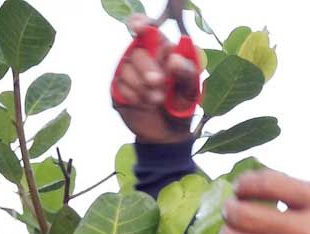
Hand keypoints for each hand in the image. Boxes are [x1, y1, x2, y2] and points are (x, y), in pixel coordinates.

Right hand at [112, 15, 201, 143]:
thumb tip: (174, 59)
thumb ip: (186, 72)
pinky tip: (143, 104)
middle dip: (147, 67)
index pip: (147, 28)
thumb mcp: (191, 89)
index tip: (141, 29)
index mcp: (161, 50)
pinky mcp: (118, 89)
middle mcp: (143, 57)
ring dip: (142, 86)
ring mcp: (128, 73)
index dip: (141, 24)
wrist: (169, 134)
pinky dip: (133, 96)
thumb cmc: (182, 104)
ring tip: (156, 100)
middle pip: (136, 51)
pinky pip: (119, 86)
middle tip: (159, 83)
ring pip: (126, 69)